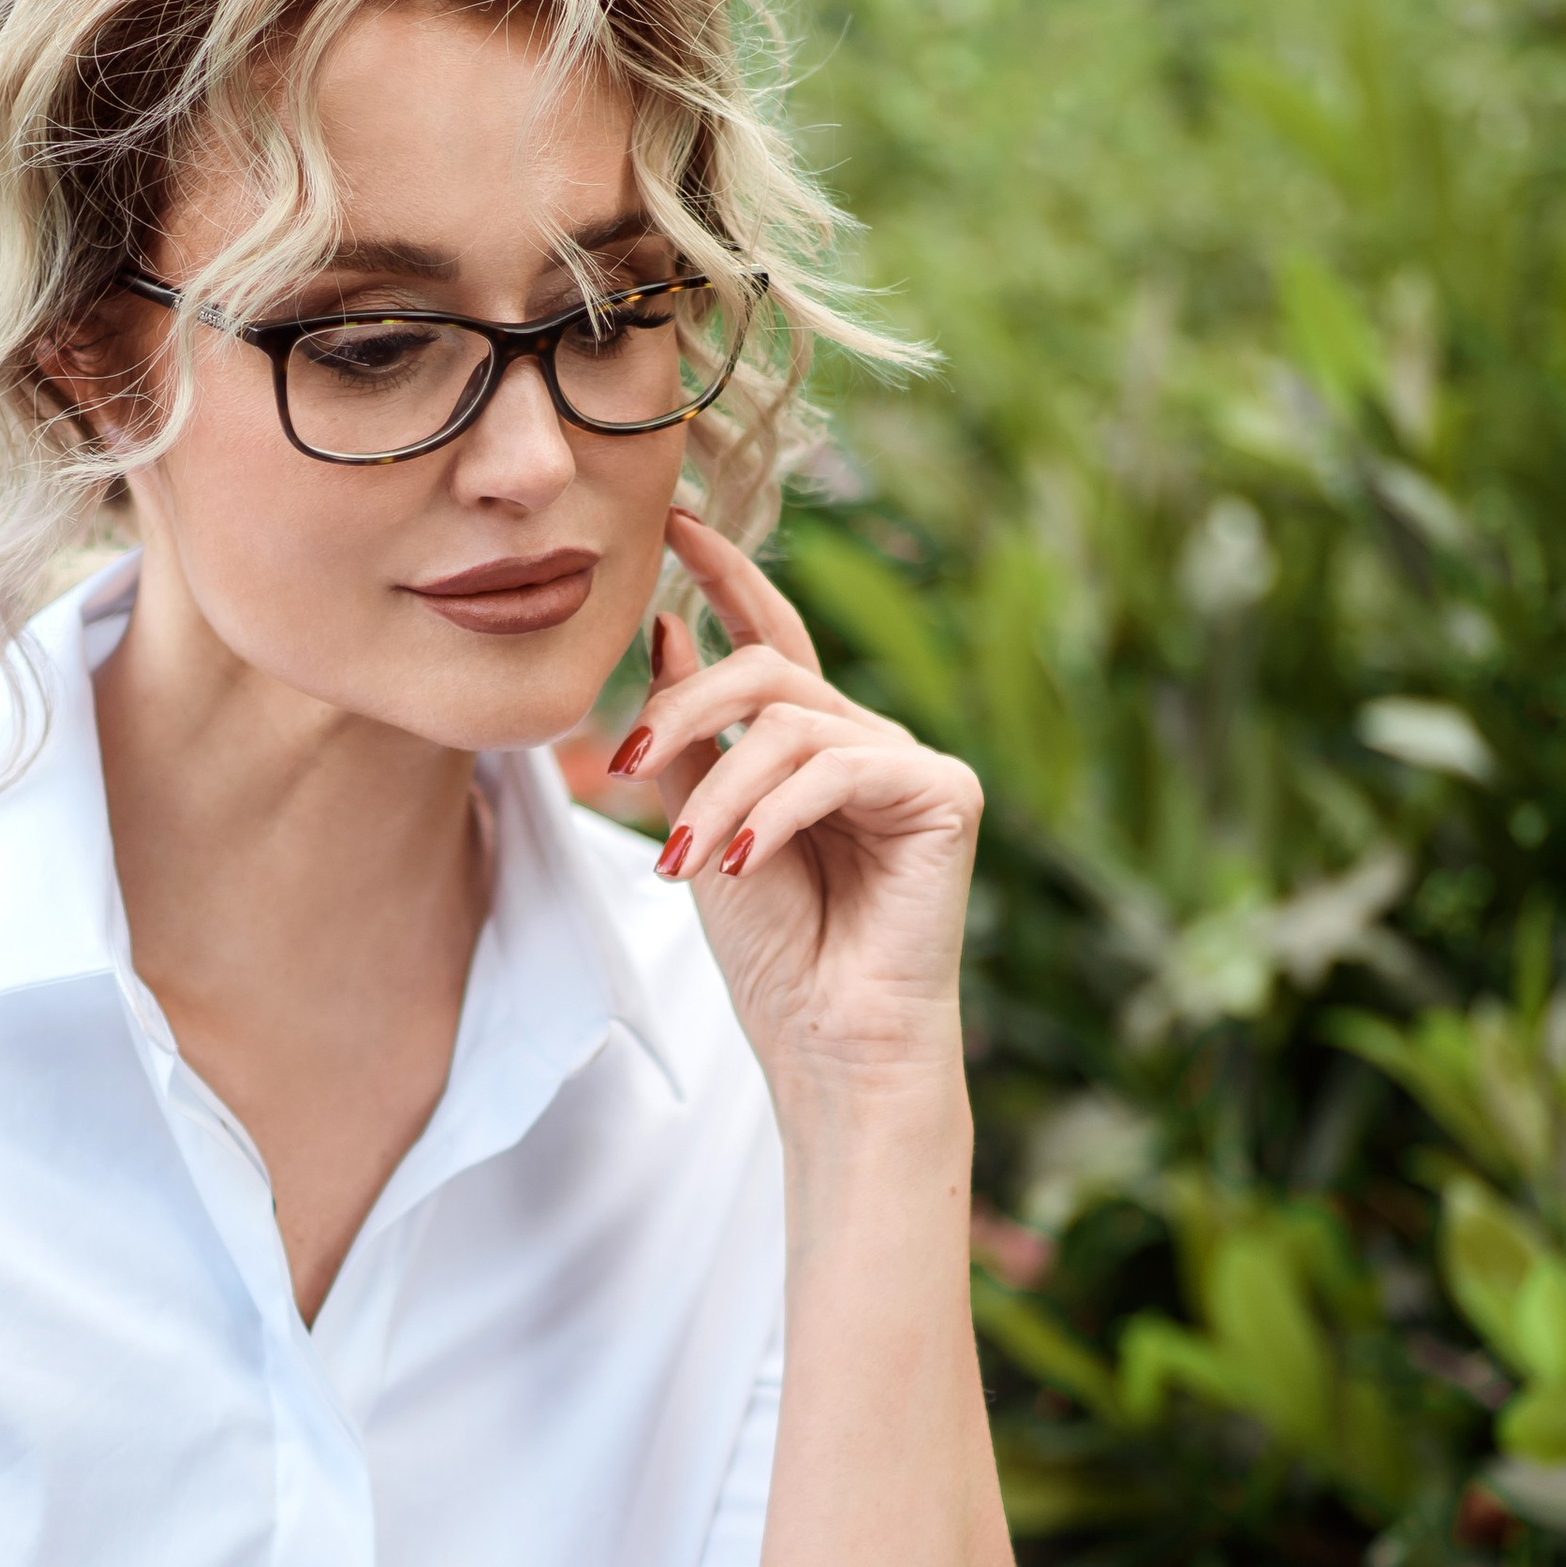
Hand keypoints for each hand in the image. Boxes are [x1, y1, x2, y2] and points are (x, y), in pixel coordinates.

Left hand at [610, 510, 985, 1106]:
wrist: (829, 1044)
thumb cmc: (773, 953)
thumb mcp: (700, 827)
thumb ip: (687, 737)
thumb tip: (668, 628)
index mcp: (809, 743)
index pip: (768, 635)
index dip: (723, 574)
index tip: (672, 522)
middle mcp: (864, 739)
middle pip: (766, 667)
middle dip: (683, 708)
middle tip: (621, 767)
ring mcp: (909, 761)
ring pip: (791, 720)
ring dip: (718, 790)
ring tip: (681, 861)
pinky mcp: (945, 793)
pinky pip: (842, 764)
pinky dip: (778, 811)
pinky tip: (743, 862)